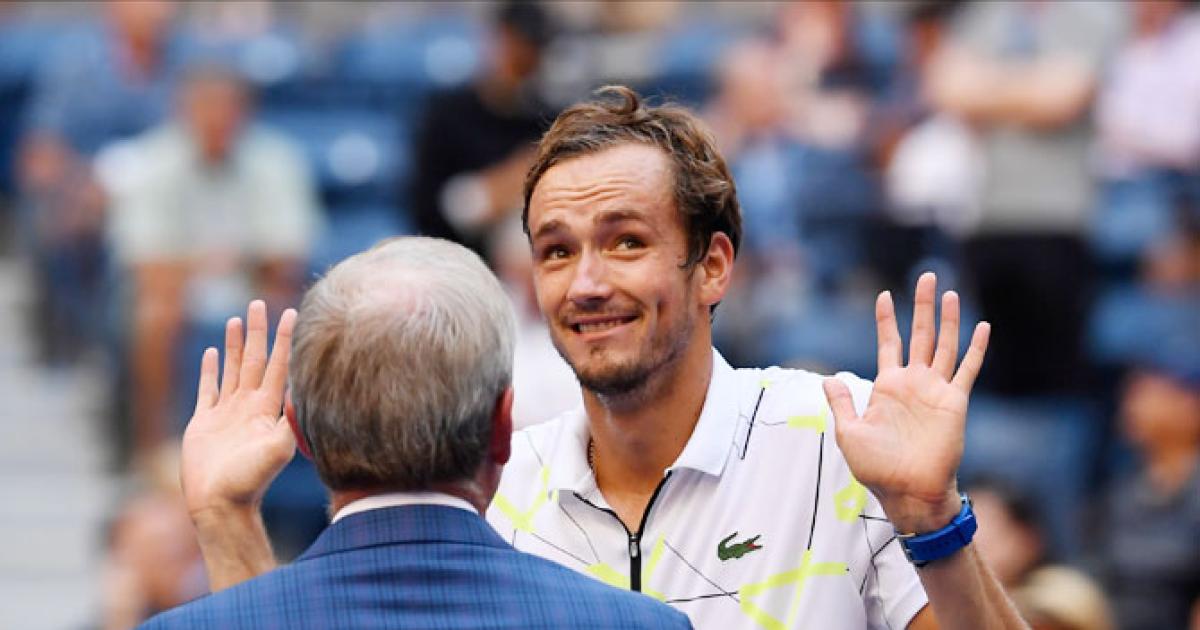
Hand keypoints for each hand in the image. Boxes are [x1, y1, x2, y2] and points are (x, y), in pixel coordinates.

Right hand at [181, 301, 297, 519]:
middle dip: (258, 332)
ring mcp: (226, 413)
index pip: (278, 366)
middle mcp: (249, 407)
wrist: (221, 505)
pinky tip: (210, 353)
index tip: (293, 314)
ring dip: (233, 345)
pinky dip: (209, 371)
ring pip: (231, 369)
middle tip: (260, 302)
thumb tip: (303, 396)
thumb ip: (290, 424)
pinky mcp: (204, 423)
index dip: (284, 340)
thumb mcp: (277, 450)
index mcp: (267, 409)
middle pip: (254, 360)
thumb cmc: (250, 481)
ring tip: (238, 319)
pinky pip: (207, 390)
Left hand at [824, 273, 988, 532]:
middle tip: (927, 276)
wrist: (908, 491)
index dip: (886, 319)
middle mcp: (913, 383)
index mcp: (887, 386)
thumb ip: (841, 403)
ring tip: (950, 292)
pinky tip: (982, 326)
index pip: (888, 343)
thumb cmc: (877, 468)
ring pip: (944, 344)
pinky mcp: (955, 402)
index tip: (884, 295)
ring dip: (948, 319)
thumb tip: (829, 378)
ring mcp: (935, 390)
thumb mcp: (849, 433)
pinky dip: (976, 348)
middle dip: (922, 305)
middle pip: (919, 333)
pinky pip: (967, 369)